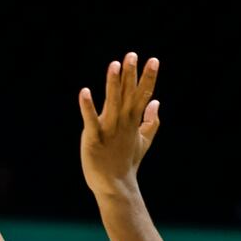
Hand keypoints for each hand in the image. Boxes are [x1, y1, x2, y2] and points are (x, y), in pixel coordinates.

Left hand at [78, 52, 159, 198]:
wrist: (114, 185)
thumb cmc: (126, 162)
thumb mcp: (143, 141)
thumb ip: (151, 121)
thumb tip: (156, 102)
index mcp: (133, 121)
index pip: (143, 95)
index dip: (148, 78)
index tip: (153, 60)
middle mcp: (123, 122)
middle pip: (129, 94)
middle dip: (131, 74)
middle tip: (132, 55)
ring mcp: (108, 129)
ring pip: (112, 101)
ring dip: (113, 83)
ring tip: (114, 64)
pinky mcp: (93, 137)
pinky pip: (90, 119)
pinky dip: (87, 106)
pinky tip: (85, 91)